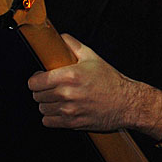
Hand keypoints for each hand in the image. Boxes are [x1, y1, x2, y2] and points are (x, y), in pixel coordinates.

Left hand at [27, 34, 155, 131]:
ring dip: (47, 104)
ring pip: (42, 109)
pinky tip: (61, 110)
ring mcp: (69, 110)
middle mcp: (67, 93)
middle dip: (41, 91)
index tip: (39, 78)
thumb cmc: (111, 81)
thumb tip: (60, 38)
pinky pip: (49, 122)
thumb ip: (73, 45)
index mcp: (70, 75)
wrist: (126, 103)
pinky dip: (52, 117)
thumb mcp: (93, 57)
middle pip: (37, 96)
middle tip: (51, 88)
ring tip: (57, 99)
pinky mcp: (72, 123)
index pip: (35, 82)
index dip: (35, 80)